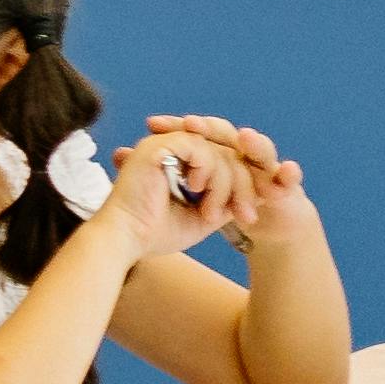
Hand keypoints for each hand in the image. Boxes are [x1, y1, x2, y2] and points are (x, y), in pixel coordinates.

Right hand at [84, 123, 237, 261]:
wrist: (126, 239)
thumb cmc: (155, 233)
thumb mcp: (203, 217)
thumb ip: (225, 201)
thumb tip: (258, 194)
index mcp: (177, 163)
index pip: (222, 161)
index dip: (242, 184)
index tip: (247, 215)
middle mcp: (170, 148)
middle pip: (227, 155)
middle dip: (242, 187)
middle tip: (245, 216)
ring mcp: (164, 144)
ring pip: (218, 152)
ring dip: (225, 185)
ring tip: (211, 212)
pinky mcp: (159, 145)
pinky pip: (202, 148)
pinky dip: (208, 171)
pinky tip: (196, 190)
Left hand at [136, 111, 307, 245]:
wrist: (248, 224)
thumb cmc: (210, 206)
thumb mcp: (178, 194)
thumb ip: (159, 171)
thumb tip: (119, 153)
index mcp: (211, 150)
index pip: (195, 131)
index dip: (177, 126)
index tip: (152, 124)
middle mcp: (237, 151)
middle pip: (224, 134)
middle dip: (209, 129)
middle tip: (191, 126)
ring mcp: (262, 165)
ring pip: (259, 150)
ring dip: (254, 144)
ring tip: (245, 139)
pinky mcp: (284, 185)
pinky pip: (288, 178)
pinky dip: (289, 174)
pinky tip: (287, 171)